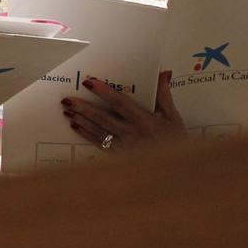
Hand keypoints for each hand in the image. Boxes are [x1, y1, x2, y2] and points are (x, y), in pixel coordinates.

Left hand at [63, 71, 186, 150]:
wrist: (180, 174)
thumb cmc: (178, 143)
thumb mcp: (174, 118)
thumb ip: (164, 95)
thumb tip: (163, 73)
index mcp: (146, 121)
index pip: (121, 104)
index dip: (104, 92)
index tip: (89, 82)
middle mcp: (133, 134)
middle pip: (103, 118)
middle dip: (84, 108)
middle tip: (67, 99)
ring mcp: (126, 148)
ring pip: (99, 132)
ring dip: (82, 120)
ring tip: (67, 111)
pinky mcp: (121, 158)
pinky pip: (101, 145)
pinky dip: (87, 135)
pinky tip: (76, 127)